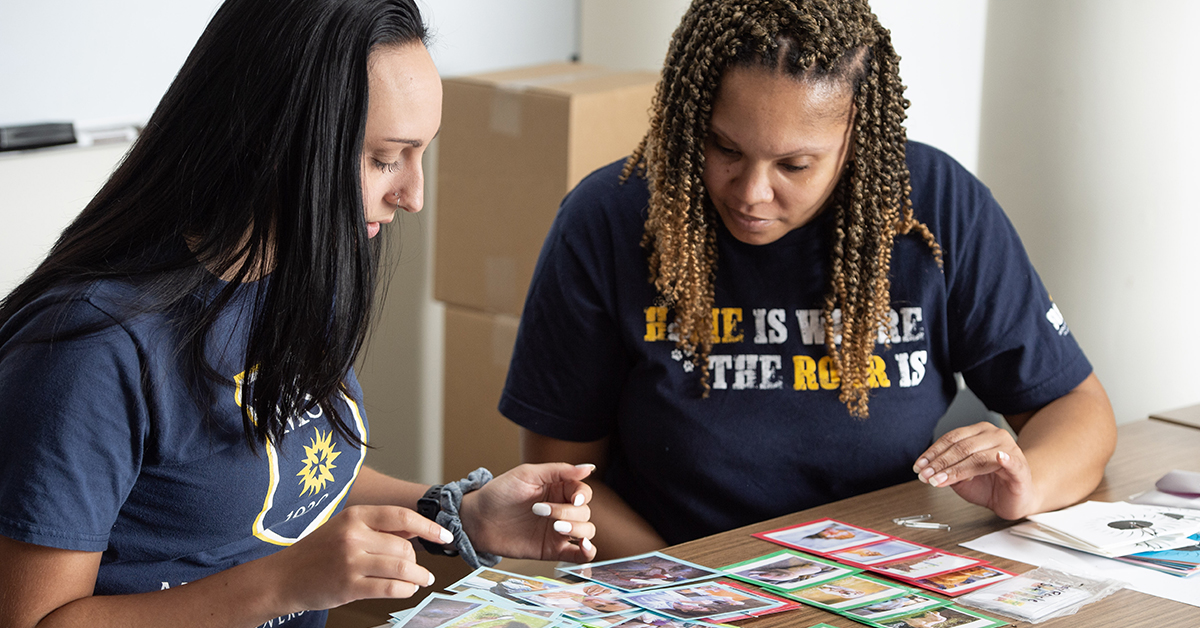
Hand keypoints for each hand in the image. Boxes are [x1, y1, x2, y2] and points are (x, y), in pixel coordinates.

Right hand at [264, 505, 450, 612]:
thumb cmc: (317, 552)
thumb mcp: (345, 528)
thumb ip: (379, 527)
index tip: (445, 536)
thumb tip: (417, 528)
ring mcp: (350, 561)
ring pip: (402, 567)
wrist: (282, 577)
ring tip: (421, 580)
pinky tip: (407, 589)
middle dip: (417, 560)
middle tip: (417, 568)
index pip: (402, 515)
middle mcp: (353, 535)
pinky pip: (391, 588)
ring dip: (418, 577)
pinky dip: (406, 590)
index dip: (429, 526)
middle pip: (405, 546)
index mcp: (355, 515)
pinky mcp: (349, 586)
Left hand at [460, 462, 596, 562]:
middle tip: (541, 511)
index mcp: (558, 489)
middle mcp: (562, 509)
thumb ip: (558, 471)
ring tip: (555, 528)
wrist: (477, 520)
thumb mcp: (527, 475)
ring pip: (586, 531)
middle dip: (568, 513)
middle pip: (585, 512)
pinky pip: (579, 554)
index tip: (574, 499)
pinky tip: (583, 547)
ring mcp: (558, 531)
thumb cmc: (499, 493)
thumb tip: (589, 467)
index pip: (583, 491)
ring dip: (577, 530)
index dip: (582, 495)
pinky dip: (587, 552)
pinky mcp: (553, 550)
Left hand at [913, 422, 1040, 519]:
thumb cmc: (989, 485)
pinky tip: (998, 459)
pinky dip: (1005, 460)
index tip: (919, 466)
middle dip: (940, 463)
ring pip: (977, 457)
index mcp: (979, 433)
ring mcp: (1009, 450)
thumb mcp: (961, 478)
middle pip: (961, 447)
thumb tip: (929, 472)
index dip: (933, 453)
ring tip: (939, 480)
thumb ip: (947, 471)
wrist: (1015, 499)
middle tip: (926, 476)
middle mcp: (994, 436)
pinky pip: (1011, 461)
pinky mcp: (1020, 466)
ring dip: (955, 470)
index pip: (951, 438)